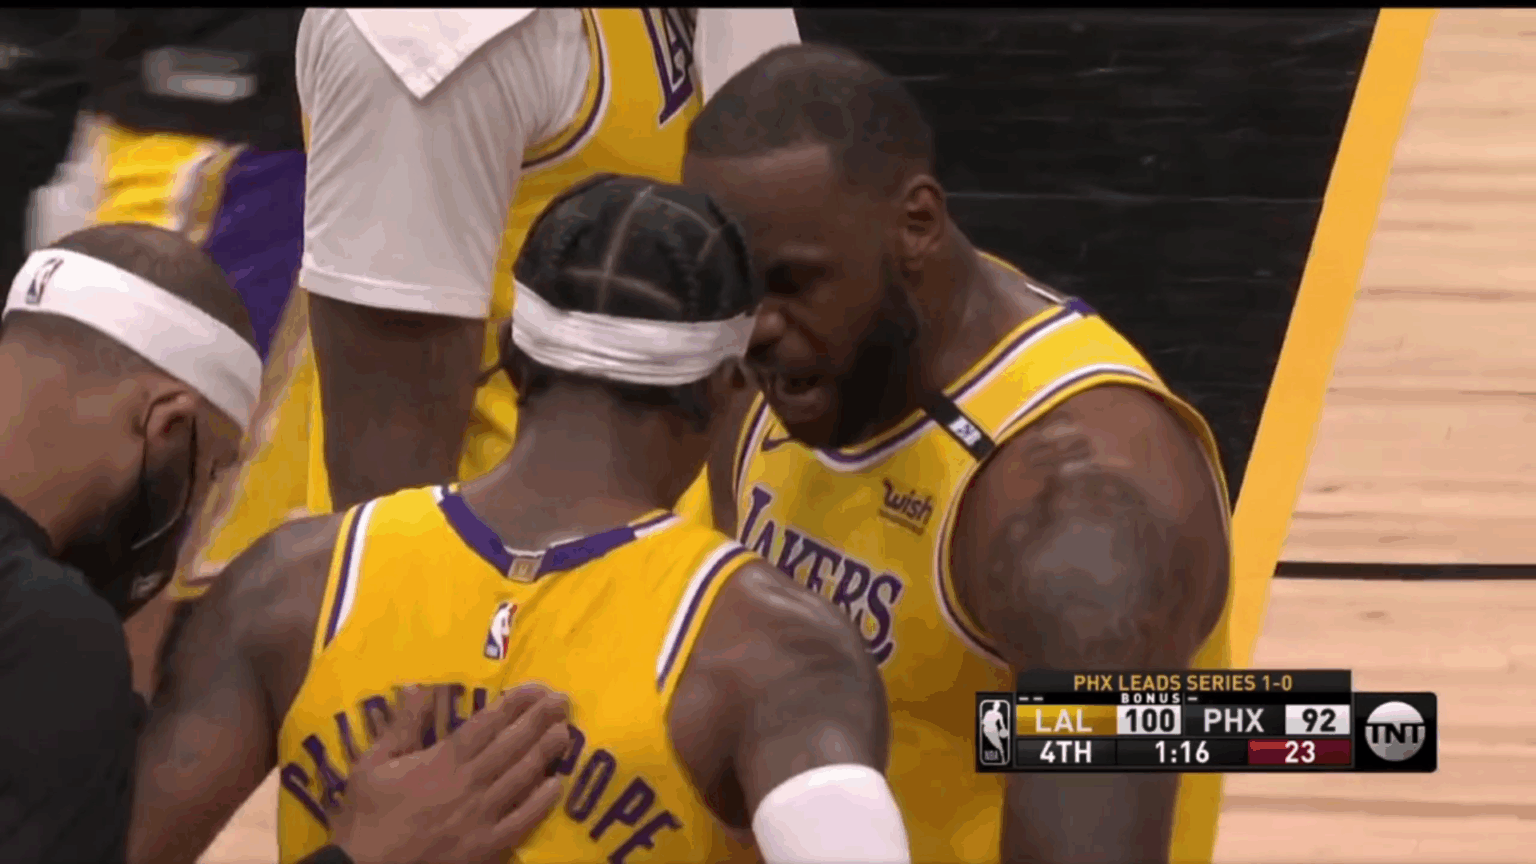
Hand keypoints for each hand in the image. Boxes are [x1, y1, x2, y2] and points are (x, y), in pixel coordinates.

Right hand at [331, 683, 572, 863]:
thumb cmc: (366, 817)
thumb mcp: (371, 765)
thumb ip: (401, 727)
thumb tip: (419, 687)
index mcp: (442, 761)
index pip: (486, 724)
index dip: (515, 703)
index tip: (536, 687)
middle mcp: (468, 782)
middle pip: (511, 744)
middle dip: (539, 719)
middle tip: (562, 700)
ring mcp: (480, 816)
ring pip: (522, 777)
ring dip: (546, 752)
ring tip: (566, 731)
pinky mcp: (486, 846)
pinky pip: (521, 820)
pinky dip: (542, 802)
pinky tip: (558, 784)